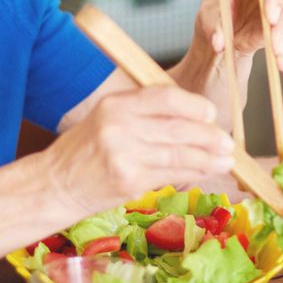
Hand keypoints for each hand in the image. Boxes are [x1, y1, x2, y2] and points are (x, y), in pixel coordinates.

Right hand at [42, 87, 235, 214]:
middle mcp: (120, 126)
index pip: (166, 97)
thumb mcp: (107, 117)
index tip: (211, 114)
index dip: (195, 106)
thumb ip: (144, 113)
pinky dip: (194, 173)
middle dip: (210, 136)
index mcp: (116, 104)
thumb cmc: (85, 150)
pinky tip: (205, 172)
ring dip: (208, 158)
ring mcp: (124, 155)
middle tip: (227, 142)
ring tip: (226, 160)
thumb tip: (193, 116)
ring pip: (180, 153)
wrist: (55, 184)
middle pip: (179, 127)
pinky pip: (172, 174)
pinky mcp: (129, 181)